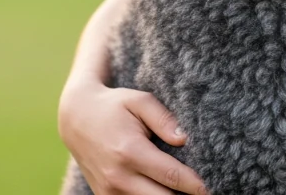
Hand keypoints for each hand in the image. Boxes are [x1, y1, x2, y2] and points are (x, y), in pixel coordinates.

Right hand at [59, 79, 206, 194]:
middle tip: (205, 192)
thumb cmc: (113, 106)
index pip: (170, 176)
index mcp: (130, 151)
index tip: (208, 187)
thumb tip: (184, 140)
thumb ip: (164, 119)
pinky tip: (165, 191)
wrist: (76, 118)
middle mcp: (118, 176)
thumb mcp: (139, 101)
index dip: (194, 185)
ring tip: (185, 192)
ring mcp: (109, 190)